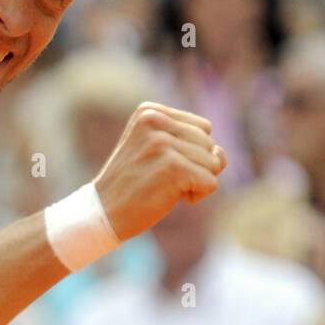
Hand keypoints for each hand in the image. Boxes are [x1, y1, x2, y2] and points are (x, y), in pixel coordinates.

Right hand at [94, 102, 226, 240]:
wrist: (103, 213)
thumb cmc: (133, 185)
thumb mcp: (156, 151)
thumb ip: (194, 145)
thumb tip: (221, 156)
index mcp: (150, 111)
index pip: (202, 128)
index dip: (190, 153)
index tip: (159, 165)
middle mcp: (156, 121)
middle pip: (209, 144)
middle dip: (195, 167)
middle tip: (160, 179)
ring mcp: (163, 143)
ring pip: (213, 163)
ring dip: (195, 182)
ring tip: (163, 187)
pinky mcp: (172, 167)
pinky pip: (211, 182)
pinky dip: (196, 196)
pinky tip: (169, 198)